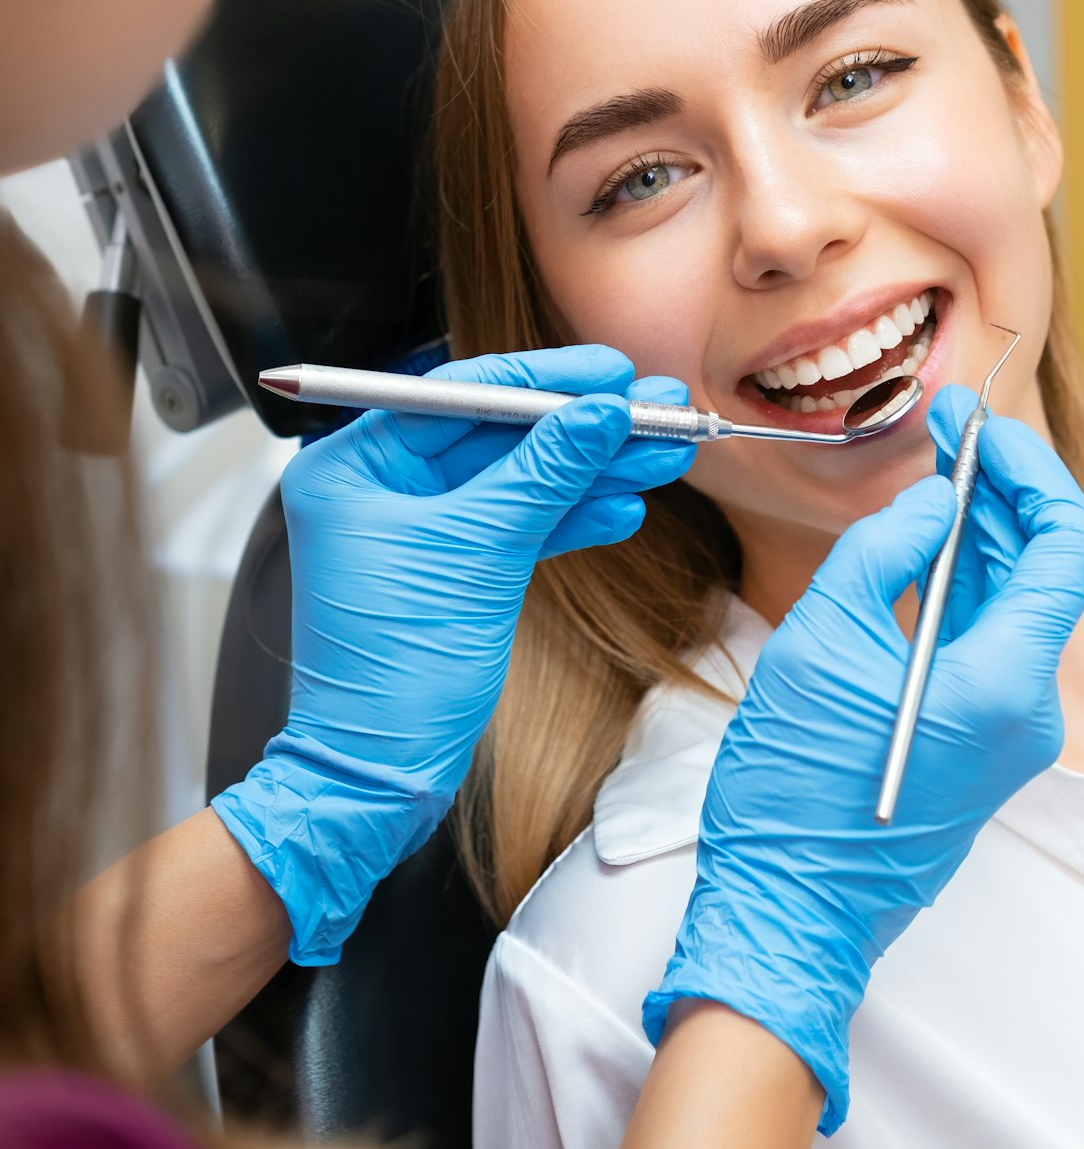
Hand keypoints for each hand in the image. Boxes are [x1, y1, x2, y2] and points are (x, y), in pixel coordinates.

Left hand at [214, 345, 693, 962]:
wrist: (378, 778)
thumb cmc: (393, 675)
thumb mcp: (479, 554)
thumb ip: (543, 474)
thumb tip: (599, 412)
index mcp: (354, 466)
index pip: (461, 394)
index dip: (545, 380)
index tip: (611, 371)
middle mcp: (379, 488)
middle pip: (498, 434)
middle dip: (582, 427)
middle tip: (657, 408)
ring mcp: (416, 529)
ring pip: (519, 481)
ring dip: (592, 471)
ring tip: (664, 455)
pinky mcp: (451, 569)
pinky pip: (518, 526)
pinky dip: (569, 517)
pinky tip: (623, 505)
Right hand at [643, 418, 1083, 1133]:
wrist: (787, 908)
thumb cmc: (794, 787)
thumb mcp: (822, 641)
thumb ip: (884, 551)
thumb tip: (935, 500)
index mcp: (1003, 684)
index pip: (1065, 546)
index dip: (1029, 473)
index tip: (977, 429)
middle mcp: (1026, 709)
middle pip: (1046, 570)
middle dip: (1001, 489)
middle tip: (946, 428)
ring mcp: (1006, 731)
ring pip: (1018, 603)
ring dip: (984, 530)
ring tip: (936, 466)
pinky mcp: (978, 742)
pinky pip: (989, 641)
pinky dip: (966, 581)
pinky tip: (927, 539)